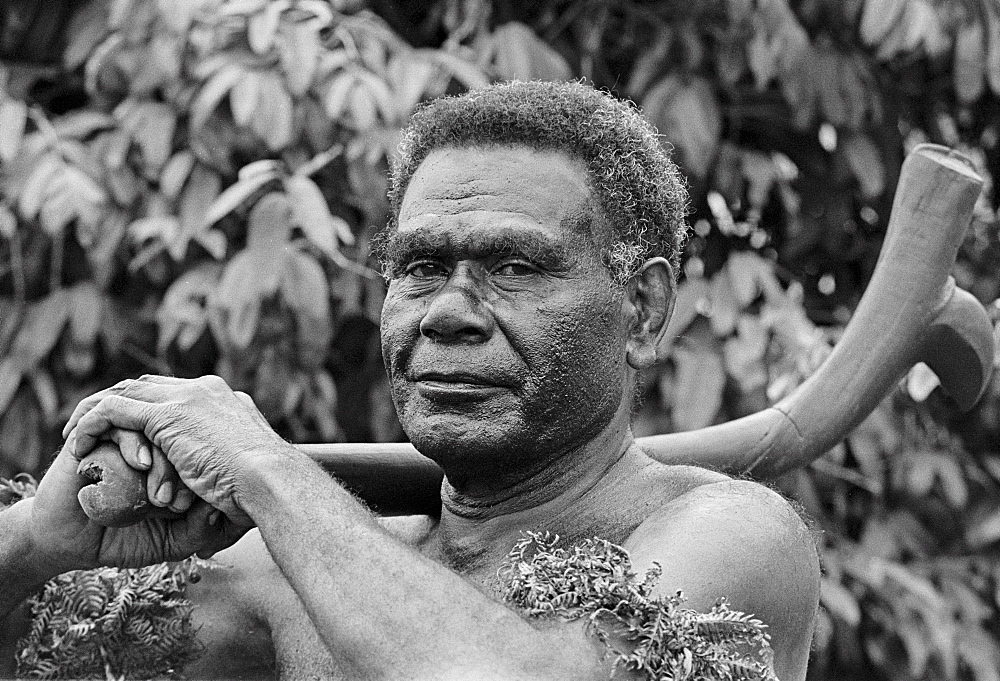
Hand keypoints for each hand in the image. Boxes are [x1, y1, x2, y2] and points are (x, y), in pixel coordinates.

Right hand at [27, 436, 241, 574]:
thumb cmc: (128, 539)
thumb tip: (220, 506)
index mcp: (183, 460)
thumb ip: (199, 529)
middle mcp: (158, 442)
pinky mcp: (98, 435)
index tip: (206, 508)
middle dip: (185, 470)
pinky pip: (121, 424)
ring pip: (155, 426)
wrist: (74, 543)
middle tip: (177, 505)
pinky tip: (138, 464)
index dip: (210, 475)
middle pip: (185, 434)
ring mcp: (129, 435)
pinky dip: (132, 442)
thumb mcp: (174, 541)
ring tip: (158, 496)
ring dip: (161, 460)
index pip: (209, 450)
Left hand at [64, 374, 297, 525]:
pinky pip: (113, 410)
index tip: (131, 432)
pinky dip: (92, 424)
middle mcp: (205, 390)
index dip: (148, 407)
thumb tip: (218, 503)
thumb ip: (228, 472)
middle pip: (148, 385)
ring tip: (75, 434)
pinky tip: (77, 443)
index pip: (176, 392)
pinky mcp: (167, 415)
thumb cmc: (268, 489)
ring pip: (125, 391)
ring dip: (97, 410)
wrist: (272, 481)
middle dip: (118, 402)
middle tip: (95, 427)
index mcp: (224, 400)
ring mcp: (187, 398)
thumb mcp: (247, 473)